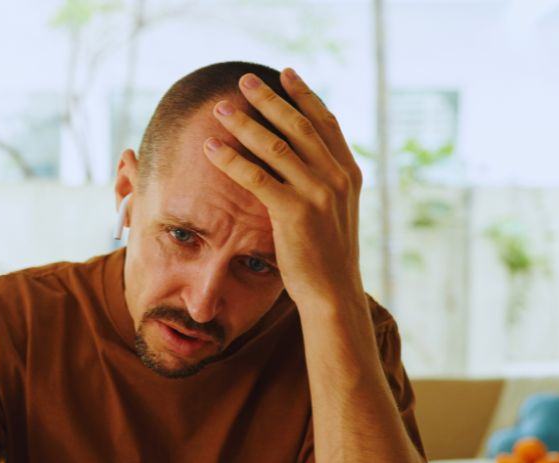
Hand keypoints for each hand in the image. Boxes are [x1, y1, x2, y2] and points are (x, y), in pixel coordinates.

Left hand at [203, 68, 363, 306]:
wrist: (333, 293)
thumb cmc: (326, 257)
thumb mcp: (334, 212)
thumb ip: (323, 182)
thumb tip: (301, 160)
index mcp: (348, 173)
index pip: (325, 122)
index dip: (304, 95)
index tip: (285, 74)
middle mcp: (336, 177)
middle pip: (298, 125)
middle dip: (269, 99)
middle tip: (244, 81)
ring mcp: (318, 193)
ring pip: (276, 146)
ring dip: (244, 123)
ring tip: (221, 108)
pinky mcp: (295, 212)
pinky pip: (256, 177)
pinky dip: (231, 159)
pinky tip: (211, 148)